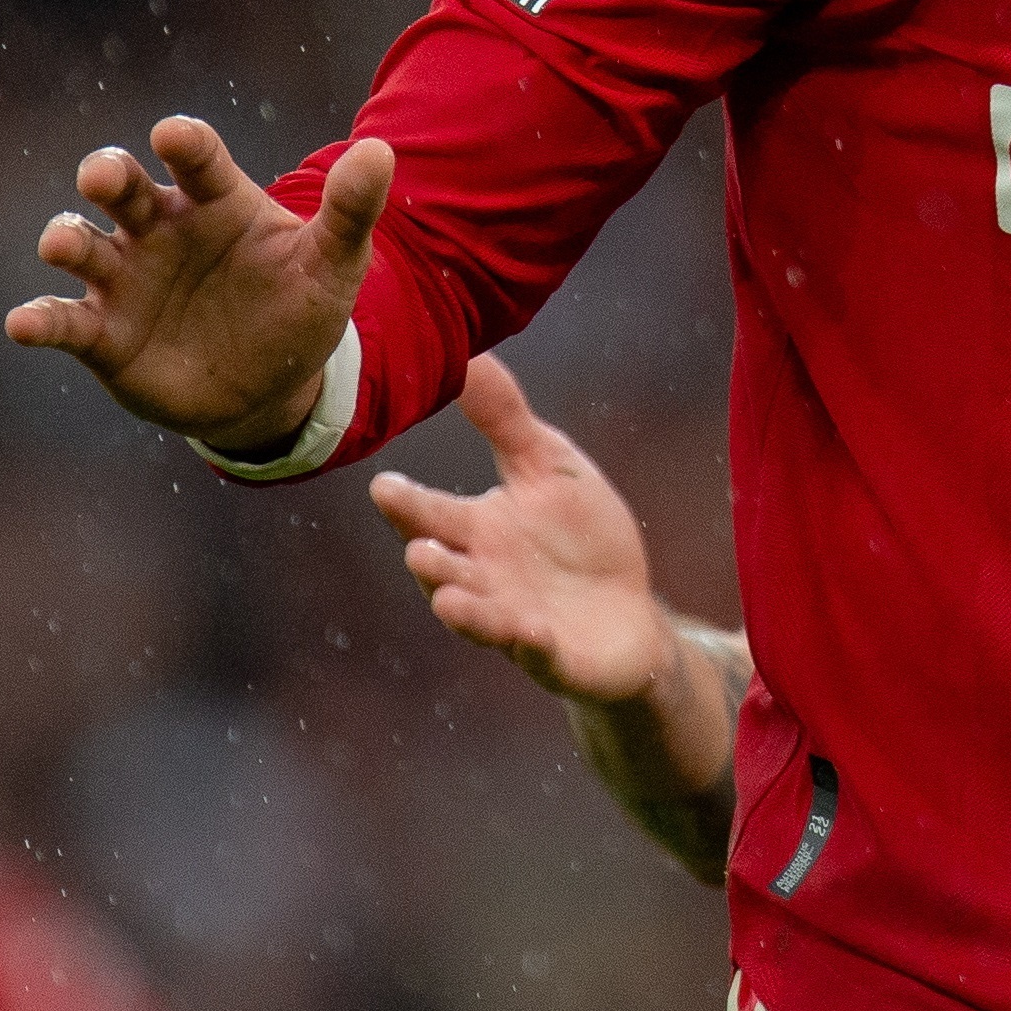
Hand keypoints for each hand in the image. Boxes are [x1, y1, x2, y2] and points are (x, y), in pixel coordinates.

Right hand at [8, 118, 387, 447]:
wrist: (271, 385)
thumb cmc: (298, 306)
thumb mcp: (334, 262)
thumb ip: (352, 209)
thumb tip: (381, 150)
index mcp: (216, 200)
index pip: (198, 159)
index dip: (184, 143)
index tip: (172, 135)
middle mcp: (160, 228)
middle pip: (123, 188)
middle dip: (108, 174)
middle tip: (104, 176)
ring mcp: (125, 278)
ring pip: (82, 245)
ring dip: (66, 239)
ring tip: (62, 244)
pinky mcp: (101, 333)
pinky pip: (63, 320)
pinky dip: (39, 320)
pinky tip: (24, 324)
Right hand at [369, 357, 674, 704]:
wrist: (628, 614)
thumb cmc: (580, 537)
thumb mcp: (550, 467)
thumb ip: (507, 421)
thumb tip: (471, 356)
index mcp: (478, 530)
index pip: (431, 513)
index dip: (407, 503)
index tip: (383, 484)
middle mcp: (483, 577)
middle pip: (444, 567)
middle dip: (429, 557)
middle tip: (416, 544)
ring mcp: (513, 619)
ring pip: (478, 616)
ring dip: (462, 607)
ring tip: (445, 595)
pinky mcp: (551, 653)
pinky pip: (536, 650)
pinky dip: (529, 641)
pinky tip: (529, 628)